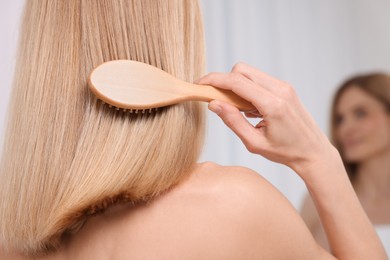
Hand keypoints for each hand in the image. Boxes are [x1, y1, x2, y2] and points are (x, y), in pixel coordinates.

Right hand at [198, 63, 334, 173]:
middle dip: (224, 81)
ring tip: (239, 110)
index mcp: (273, 104)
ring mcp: (284, 87)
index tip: (200, 84)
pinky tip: (250, 110)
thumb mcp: (254, 143)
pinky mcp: (285, 88)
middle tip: (218, 101)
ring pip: (250, 72)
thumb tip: (213, 104)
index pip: (237, 82)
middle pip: (241, 70)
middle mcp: (280, 89)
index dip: (214, 80)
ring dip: (236, 85)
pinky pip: (259, 79)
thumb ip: (233, 122)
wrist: (314, 152)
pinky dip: (247, 89)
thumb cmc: (286, 152)